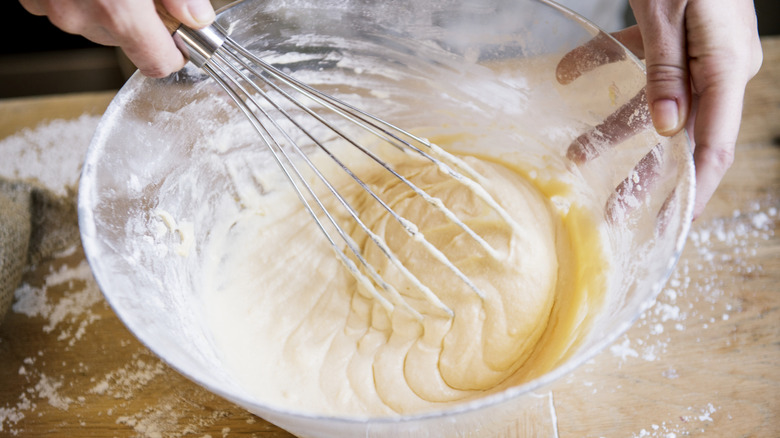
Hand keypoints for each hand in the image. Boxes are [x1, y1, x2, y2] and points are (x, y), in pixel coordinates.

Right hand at [19, 0, 215, 77]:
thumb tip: (196, 16)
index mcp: (119, 11)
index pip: (156, 63)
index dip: (172, 53)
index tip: (179, 40)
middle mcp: (81, 16)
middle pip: (125, 41)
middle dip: (139, 21)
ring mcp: (52, 7)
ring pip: (95, 24)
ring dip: (107, 6)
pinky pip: (65, 5)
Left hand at [558, 0, 761, 218]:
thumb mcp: (670, 12)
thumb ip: (667, 70)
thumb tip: (667, 131)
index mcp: (726, 68)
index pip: (713, 147)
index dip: (690, 193)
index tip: (666, 230)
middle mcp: (716, 68)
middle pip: (679, 137)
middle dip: (644, 176)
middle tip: (610, 211)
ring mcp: (696, 53)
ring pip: (654, 106)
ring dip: (612, 129)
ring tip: (572, 155)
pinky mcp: (673, 37)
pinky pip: (640, 64)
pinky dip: (603, 68)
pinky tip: (567, 73)